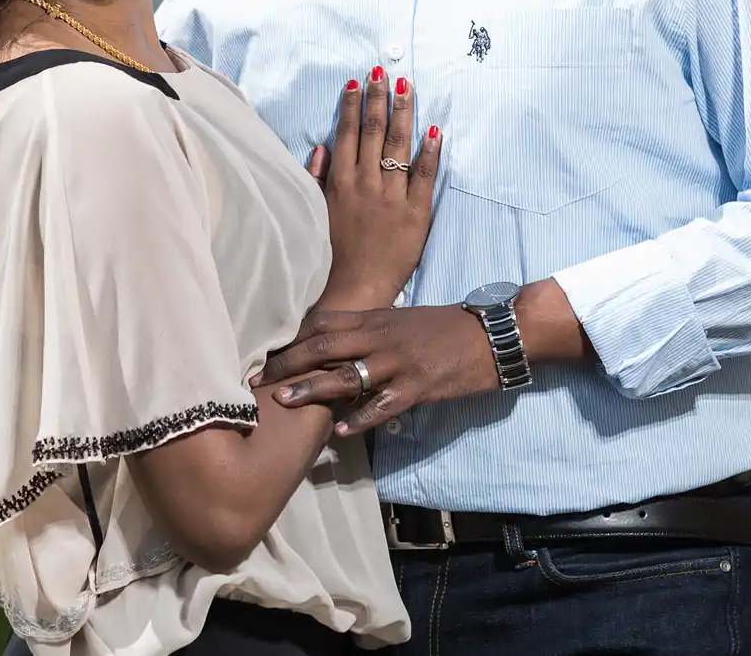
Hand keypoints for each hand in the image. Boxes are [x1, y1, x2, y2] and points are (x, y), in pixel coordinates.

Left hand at [260, 306, 499, 436]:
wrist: (492, 334)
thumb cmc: (447, 327)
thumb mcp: (404, 320)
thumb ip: (371, 330)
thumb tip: (338, 345)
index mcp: (377, 319)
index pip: (324, 324)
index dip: (292, 339)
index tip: (267, 353)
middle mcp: (381, 338)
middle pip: (324, 347)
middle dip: (288, 363)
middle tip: (258, 379)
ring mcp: (398, 363)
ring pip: (346, 375)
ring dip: (312, 390)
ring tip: (284, 403)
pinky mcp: (418, 387)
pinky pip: (383, 405)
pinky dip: (360, 418)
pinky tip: (340, 432)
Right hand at [303, 68, 440, 312]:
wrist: (354, 289)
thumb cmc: (331, 254)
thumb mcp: (316, 212)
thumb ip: (318, 178)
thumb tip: (321, 146)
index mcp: (341, 183)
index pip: (347, 133)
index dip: (352, 105)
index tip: (356, 82)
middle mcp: (367, 184)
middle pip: (373, 131)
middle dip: (378, 98)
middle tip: (383, 71)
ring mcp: (393, 197)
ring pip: (399, 146)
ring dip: (403, 113)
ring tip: (406, 87)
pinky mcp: (417, 213)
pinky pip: (425, 176)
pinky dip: (430, 151)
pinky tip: (435, 129)